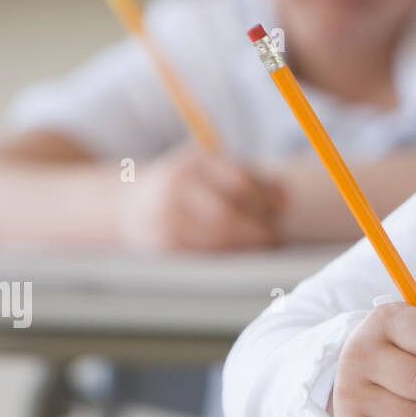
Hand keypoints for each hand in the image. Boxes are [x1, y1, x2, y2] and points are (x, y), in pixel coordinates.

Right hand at [117, 143, 285, 250]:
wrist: (130, 206)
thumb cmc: (188, 188)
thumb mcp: (216, 171)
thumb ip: (254, 179)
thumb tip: (285, 199)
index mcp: (193, 161)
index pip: (239, 180)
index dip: (266, 196)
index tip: (282, 207)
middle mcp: (173, 187)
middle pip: (225, 213)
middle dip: (257, 227)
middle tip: (274, 236)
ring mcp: (163, 218)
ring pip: (215, 237)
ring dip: (246, 244)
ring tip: (261, 246)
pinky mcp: (161, 245)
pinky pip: (204, 254)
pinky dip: (228, 255)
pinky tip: (238, 253)